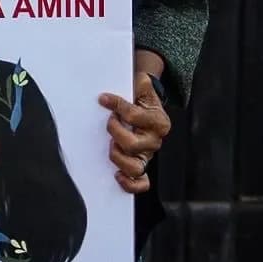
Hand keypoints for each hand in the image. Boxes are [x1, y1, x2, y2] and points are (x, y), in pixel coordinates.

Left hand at [98, 71, 170, 193]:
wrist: (147, 111)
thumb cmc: (142, 101)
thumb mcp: (143, 89)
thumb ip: (142, 84)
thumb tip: (141, 78)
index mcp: (158, 121)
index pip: (135, 116)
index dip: (117, 106)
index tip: (104, 99)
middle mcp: (155, 141)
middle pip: (133, 144)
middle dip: (115, 131)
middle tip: (110, 122)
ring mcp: (148, 156)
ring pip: (135, 167)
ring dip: (118, 157)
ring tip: (111, 145)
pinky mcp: (142, 167)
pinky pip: (140, 183)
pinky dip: (130, 183)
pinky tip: (117, 175)